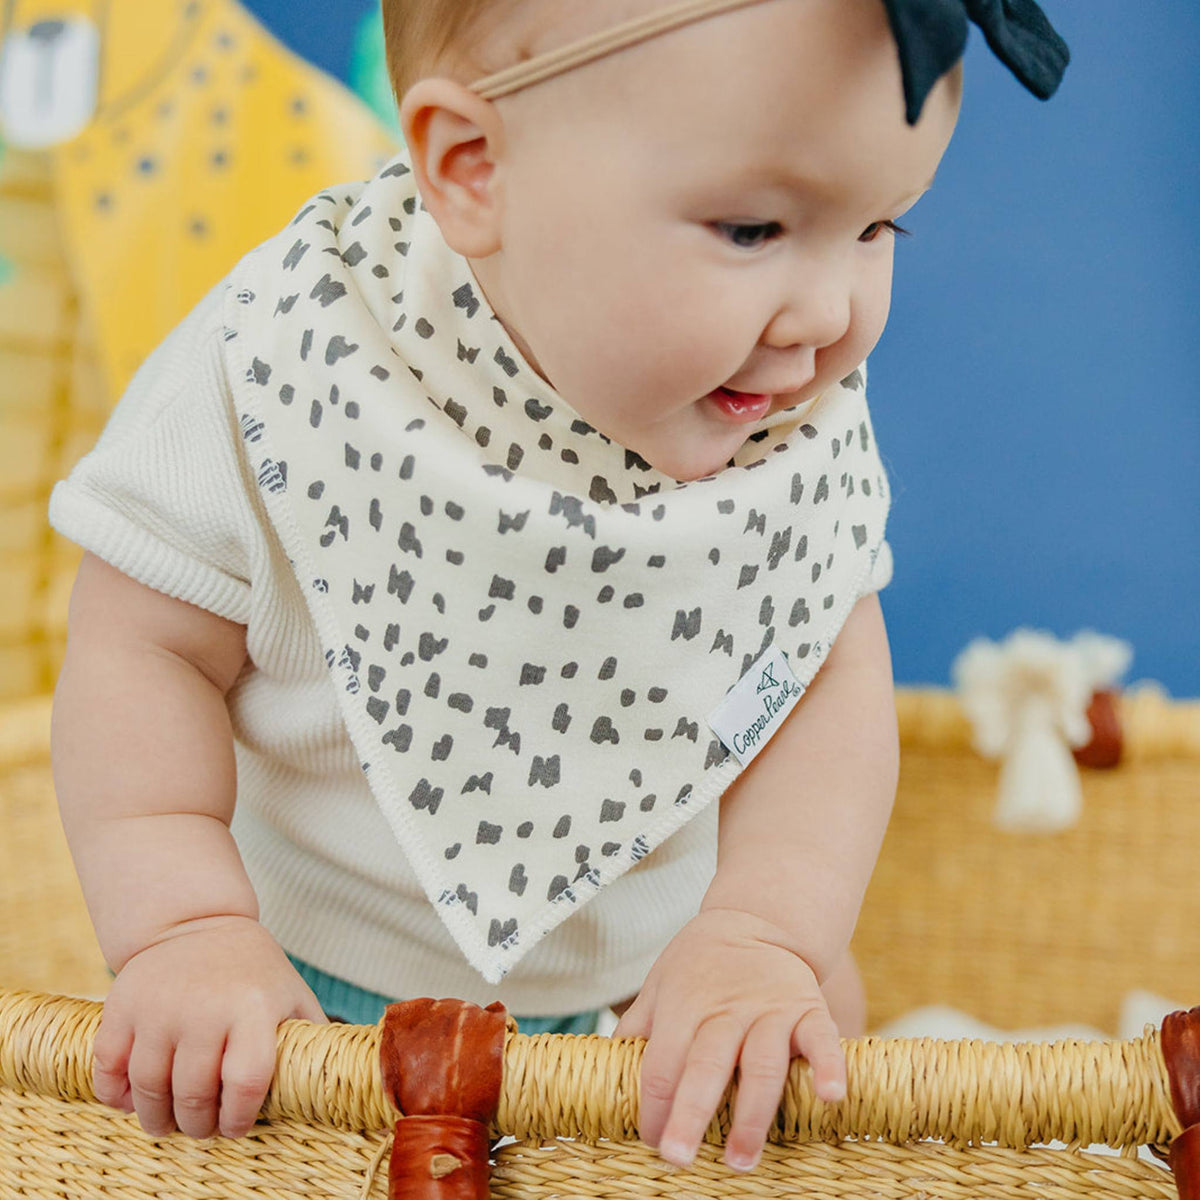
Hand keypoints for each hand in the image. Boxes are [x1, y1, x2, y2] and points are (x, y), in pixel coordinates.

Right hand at [92, 916, 325, 1138]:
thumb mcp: (290, 994)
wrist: (199, 923)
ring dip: (157, 1119)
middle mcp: (206, 1007)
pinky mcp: (123, 1006)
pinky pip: (109, 1069)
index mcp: (254, 1007)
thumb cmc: (253, 972)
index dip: (239, 1118)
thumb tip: (346, 1077)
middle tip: (201, 1129)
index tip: (236, 1126)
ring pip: (150, 1089)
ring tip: (168, 1122)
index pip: (246, 1083)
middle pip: (194, 1095)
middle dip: (197, 1125)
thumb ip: (310, 1036)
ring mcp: (160, 1007)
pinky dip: (115, 1097)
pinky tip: (131, 1101)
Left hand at [613, 908, 845, 1172]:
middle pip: (705, 1068)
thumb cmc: (701, 963)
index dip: (653, 1106)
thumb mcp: (660, 983)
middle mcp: (725, 1011)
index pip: (661, 1064)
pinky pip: (821, 1040)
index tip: (651, 1143)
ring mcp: (769, 1011)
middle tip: (677, 1158)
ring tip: (741, 1160)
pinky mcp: (808, 1009)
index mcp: (683, 1007)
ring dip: (752, 1115)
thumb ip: (638, 1025)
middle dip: (690, 1114)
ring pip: (761, 1066)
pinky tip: (830, 1096)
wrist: (759, 919)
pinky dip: (828, 1067)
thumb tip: (607, 1067)